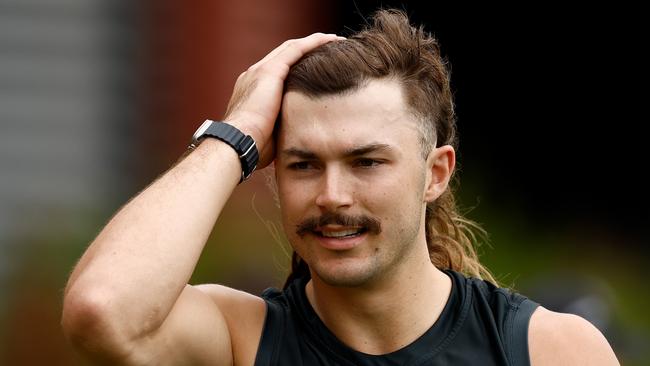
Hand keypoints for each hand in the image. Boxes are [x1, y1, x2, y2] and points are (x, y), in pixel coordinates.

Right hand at [223, 33, 343, 168]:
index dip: (298, 66)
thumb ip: (283, 126)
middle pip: (285, 55)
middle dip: (308, 50)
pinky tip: (331, 40)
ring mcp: (260, 71)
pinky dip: (314, 42)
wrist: (238, 144)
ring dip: (315, 42)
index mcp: (252, 90)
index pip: (278, 71)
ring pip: (292, 48)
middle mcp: (254, 75)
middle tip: (331, 48)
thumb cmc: (254, 147)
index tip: (317, 68)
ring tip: (335, 40)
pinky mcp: (270, 71)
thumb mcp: (271, 133)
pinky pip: (296, 49)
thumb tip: (299, 135)